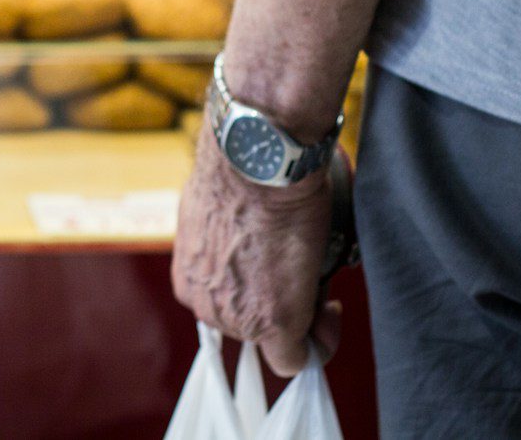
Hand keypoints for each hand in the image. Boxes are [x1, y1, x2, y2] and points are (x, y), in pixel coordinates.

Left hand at [171, 123, 342, 376]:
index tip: (282, 274)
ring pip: (276, 337)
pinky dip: (318, 342)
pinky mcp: (275, 323)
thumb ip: (228, 247)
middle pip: (252, 324)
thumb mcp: (220, 217)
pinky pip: (297, 359)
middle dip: (281, 301)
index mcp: (190, 277)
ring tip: (312, 269)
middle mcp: (205, 304)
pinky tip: (329, 310)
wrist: (255, 162)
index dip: (261, 295)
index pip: (228, 308)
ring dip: (300, 311)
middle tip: (302, 266)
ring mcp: (238, 318)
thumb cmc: (242, 174)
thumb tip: (253, 251)